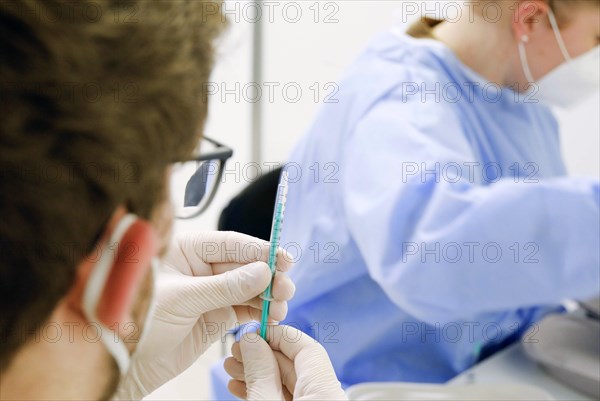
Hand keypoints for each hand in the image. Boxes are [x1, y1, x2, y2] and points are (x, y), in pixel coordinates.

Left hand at [114, 231, 293, 399]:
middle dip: (267, 276)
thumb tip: (262, 272)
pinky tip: (272, 315)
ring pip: (248, 288)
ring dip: (268, 296)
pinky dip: (260, 312)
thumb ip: (224, 286)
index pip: (230, 244)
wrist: (125, 363)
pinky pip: (244, 309)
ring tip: (281, 306)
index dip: (259, 251)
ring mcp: (210, 292)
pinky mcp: (216, 316)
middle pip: (244, 266)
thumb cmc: (137, 320)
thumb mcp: (181, 299)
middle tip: (285, 287)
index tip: (282, 259)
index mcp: (186, 250)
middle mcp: (201, 268)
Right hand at [224, 325, 346, 400]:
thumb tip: (252, 341)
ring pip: (289, 384)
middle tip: (236, 351)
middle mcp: (327, 398)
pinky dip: (265, 392)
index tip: (253, 333)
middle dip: (262, 356)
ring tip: (232, 369)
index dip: (278, 335)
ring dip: (259, 374)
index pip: (307, 348)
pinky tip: (242, 388)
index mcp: (327, 392)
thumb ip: (261, 374)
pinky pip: (287, 400)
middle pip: (296, 365)